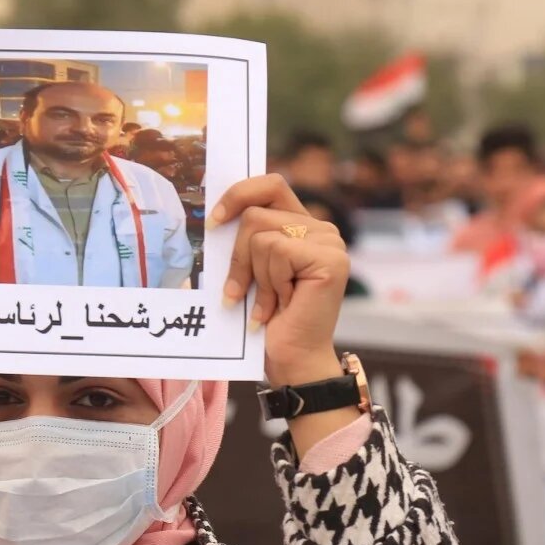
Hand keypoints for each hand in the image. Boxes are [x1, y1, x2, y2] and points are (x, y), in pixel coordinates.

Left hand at [207, 174, 349, 386]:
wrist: (289, 359)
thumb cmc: (266, 319)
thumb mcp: (249, 270)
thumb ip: (245, 239)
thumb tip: (214, 217)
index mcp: (301, 226)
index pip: (270, 185)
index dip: (240, 194)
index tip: (214, 222)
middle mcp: (320, 229)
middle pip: (255, 214)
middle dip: (237, 257)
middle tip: (240, 291)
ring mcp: (329, 242)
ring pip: (261, 235)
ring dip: (254, 276)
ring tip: (269, 301)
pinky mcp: (330, 259)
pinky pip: (276, 252)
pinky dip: (269, 283)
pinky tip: (281, 304)